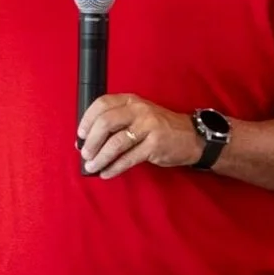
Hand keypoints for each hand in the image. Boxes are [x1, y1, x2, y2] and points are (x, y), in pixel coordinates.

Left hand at [78, 94, 199, 176]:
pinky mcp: (155, 145)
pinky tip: (106, 173)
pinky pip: (128, 158)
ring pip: (115, 143)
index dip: (87, 120)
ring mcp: (149, 127)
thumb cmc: (159, 128)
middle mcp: (139, 110)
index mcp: (131, 101)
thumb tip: (86, 140)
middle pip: (105, 123)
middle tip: (85, 153)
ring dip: (100, 157)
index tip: (80, 135)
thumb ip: (116, 122)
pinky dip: (114, 167)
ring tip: (92, 166)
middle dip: (91, 141)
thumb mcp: (138, 116)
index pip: (102, 103)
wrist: (193, 138)